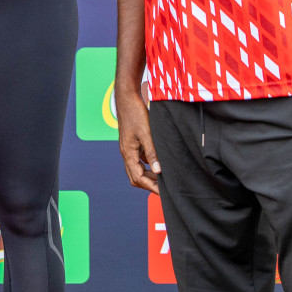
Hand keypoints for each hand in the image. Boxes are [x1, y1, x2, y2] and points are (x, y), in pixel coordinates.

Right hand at [116, 79, 160, 193]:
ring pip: (137, 169)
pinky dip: (148, 166)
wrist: (127, 98)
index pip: (138, 178)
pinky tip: (159, 163)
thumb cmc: (136, 113)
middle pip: (135, 177)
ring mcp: (129, 148)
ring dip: (149, 176)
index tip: (164, 193)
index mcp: (128, 152)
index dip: (151, 187)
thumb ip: (152, 152)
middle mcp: (126, 153)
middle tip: (165, 188)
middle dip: (149, 185)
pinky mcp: (133, 143)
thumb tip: (159, 171)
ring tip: (164, 178)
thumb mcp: (147, 133)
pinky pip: (139, 160)